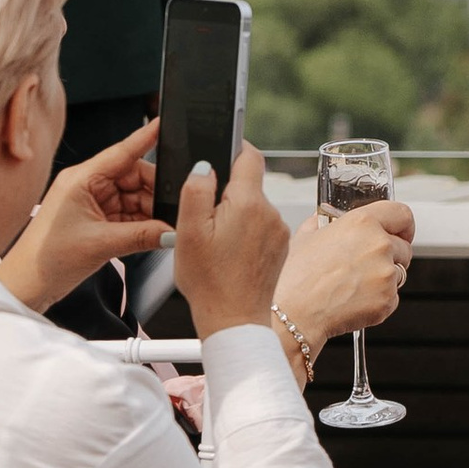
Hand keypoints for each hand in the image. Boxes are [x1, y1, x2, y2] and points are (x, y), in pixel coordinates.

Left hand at [0, 119, 163, 313]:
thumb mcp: (101, 244)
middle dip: (154, 193)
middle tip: (173, 209)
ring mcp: (91, 202)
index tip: (165, 124)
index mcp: (81, 179)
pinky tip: (151, 233)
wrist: (26, 285)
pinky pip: (128, 213)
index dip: (145, 138)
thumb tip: (172, 230)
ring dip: (149, 212)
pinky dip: (141, 223)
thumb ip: (143, 235)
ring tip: (162, 228)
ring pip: (134, 197)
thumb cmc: (46, 260)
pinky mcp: (95, 219)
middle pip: (134, 177)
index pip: (121, 152)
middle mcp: (86, 186)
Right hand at [172, 141, 290, 338]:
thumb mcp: (188, 232)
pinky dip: (246, 232)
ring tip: (216, 241)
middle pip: (248, 184)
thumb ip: (196, 191)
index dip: (234, 148)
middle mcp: (270, 213)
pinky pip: (261, 226)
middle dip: (227, 192)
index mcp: (248, 203)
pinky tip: (230, 252)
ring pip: (254, 206)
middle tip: (205, 217)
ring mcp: (278, 231)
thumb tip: (204, 166)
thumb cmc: (209, 281)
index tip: (221, 150)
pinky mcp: (280, 246)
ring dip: (236, 214)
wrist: (234, 319)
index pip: (249, 155)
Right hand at [278, 200, 413, 354]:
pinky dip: (378, 300)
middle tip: (365, 266)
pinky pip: (392, 297)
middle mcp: (379, 244)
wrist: (294, 314)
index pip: (402, 214)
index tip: (401, 232)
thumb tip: (328, 218)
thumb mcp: (305, 236)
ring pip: (398, 273)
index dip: (403, 225)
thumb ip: (323, 221)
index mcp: (362, 222)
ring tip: (352, 285)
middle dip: (390, 256)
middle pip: (403, 247)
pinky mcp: (387, 299)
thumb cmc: (296, 277)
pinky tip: (353, 300)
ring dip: (383, 279)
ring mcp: (386, 273)